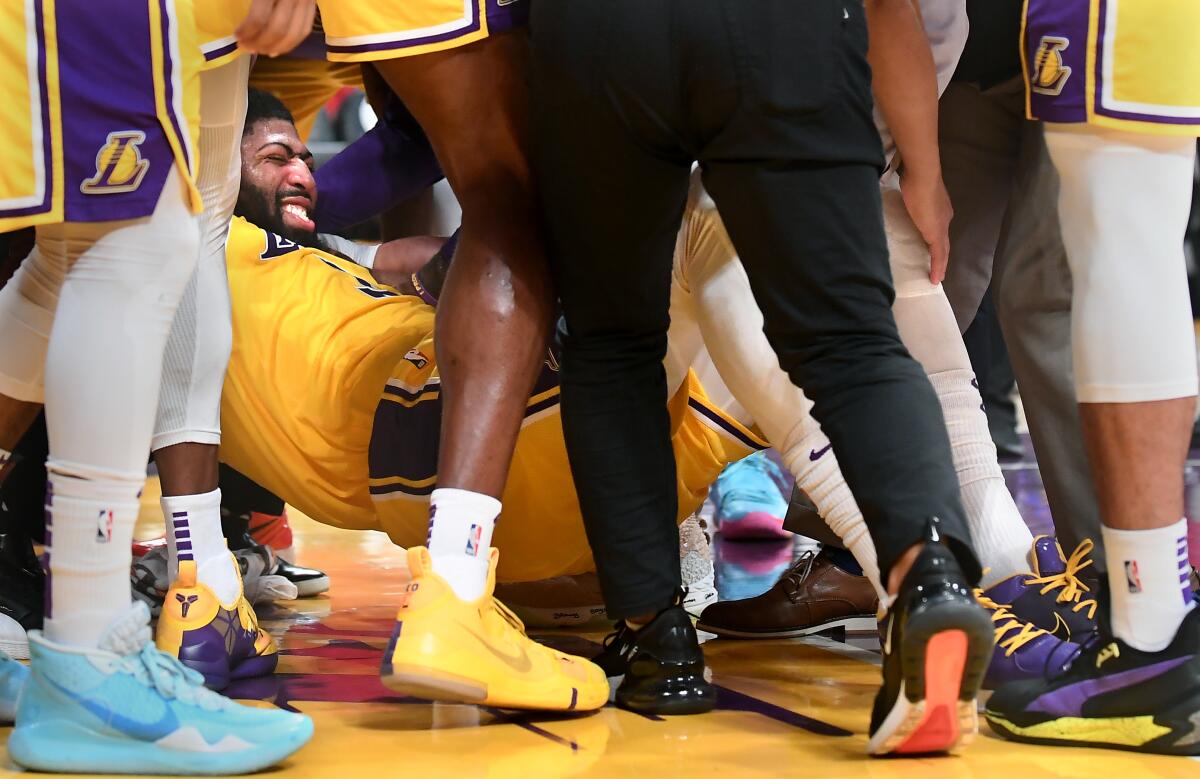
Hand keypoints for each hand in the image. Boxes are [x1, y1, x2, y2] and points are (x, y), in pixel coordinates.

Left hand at [236, 0, 315, 56]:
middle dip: (260, 43)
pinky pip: (305, 30)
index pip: (260, 17)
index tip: (237, 36)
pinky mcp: (313, 5)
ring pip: (294, 34)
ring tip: (260, 50)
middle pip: (278, 30)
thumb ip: (254, 1)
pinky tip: (277, 47)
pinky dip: (291, 43)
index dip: (247, 31)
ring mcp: (307, 1)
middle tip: (246, 47)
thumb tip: (240, 23)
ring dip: (276, 48)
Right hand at [898, 168, 952, 284]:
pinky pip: (939, 255)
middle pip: (943, 241)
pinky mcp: (936, 234)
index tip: (931, 248)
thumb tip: (907, 201)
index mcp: (940, 210)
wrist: (923, 175)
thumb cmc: (914, 180)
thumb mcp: (913, 192)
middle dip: (941, 255)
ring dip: (940, 263)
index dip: (936, 240)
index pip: (939, 229)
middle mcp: (944, 218)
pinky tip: (936, 279)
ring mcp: (942, 226)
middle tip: (938, 269)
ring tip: (937, 277)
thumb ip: (912, 199)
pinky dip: (938, 267)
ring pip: (943, 249)